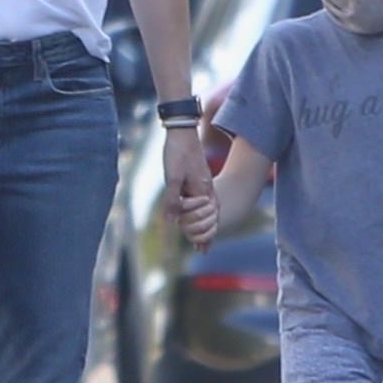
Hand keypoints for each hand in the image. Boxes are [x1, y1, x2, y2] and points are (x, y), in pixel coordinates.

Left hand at [163, 128, 216, 247]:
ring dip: (204, 224)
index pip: (208, 219)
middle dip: (206, 233)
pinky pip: (201, 201)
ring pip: (207, 209)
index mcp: (204, 190)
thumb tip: (171, 222)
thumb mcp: (172, 177)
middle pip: (210, 217)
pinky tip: (194, 213)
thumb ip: (172, 200)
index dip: (205, 235)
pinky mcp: (198, 178)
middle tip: (202, 249)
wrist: (181, 132)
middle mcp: (207, 188)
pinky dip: (200, 212)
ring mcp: (203, 183)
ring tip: (200, 239)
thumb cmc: (177, 153)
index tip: (202, 250)